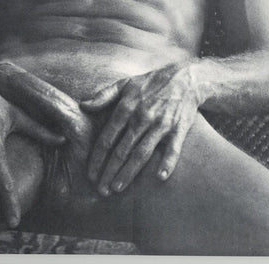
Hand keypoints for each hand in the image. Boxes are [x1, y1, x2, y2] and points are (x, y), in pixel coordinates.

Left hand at [80, 63, 198, 195]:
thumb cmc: (151, 83)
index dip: (97, 156)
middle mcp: (142, 116)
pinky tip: (160, 177)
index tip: (90, 173)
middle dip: (109, 170)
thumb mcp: (125, 84)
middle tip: (101, 189)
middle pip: (122, 149)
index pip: (107, 136)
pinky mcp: (178, 128)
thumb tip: (83, 105)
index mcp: (127, 107)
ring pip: (142, 152)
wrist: (185, 79)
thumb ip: (104, 95)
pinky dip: (167, 162)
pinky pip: (173, 149)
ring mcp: (161, 124)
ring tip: (118, 188)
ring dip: (129, 172)